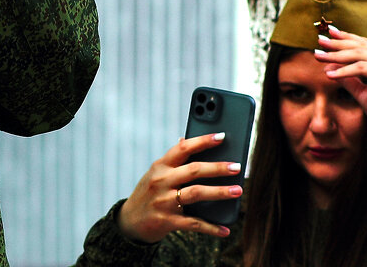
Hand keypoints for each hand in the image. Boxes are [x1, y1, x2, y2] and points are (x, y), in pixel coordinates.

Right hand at [117, 133, 240, 243]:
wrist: (129, 222)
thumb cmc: (148, 193)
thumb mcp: (155, 173)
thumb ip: (172, 160)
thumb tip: (185, 138)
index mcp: (160, 166)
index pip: (182, 148)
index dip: (202, 141)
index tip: (221, 136)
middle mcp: (161, 181)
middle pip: (193, 170)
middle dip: (217, 168)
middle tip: (237, 167)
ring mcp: (164, 201)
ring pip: (196, 193)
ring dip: (219, 192)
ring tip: (237, 191)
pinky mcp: (167, 221)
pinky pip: (193, 223)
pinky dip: (211, 228)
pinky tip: (225, 229)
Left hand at [316, 25, 366, 137]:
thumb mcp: (363, 94)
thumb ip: (349, 80)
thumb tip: (328, 68)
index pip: (366, 45)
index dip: (347, 38)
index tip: (329, 33)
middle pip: (362, 46)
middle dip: (339, 42)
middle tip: (319, 40)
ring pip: (360, 54)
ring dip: (336, 54)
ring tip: (318, 55)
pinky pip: (362, 68)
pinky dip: (344, 70)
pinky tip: (330, 75)